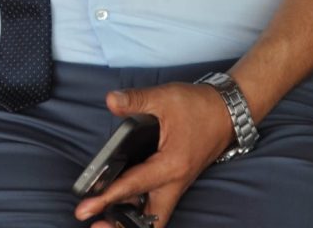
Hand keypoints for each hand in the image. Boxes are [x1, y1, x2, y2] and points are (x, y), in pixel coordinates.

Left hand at [75, 82, 234, 227]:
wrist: (227, 112)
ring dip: (132, 222)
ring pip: (155, 217)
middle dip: (122, 227)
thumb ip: (136, 100)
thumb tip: (111, 100)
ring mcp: (177, 185)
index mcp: (171, 165)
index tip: (85, 208)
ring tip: (104, 220)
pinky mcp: (177, 182)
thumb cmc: (198, 106)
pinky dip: (141, 211)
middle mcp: (175, 183)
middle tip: (95, 224)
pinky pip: (158, 205)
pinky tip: (124, 204)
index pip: (134, 186)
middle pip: (150, 221)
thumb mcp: (165, 97)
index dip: (107, 197)